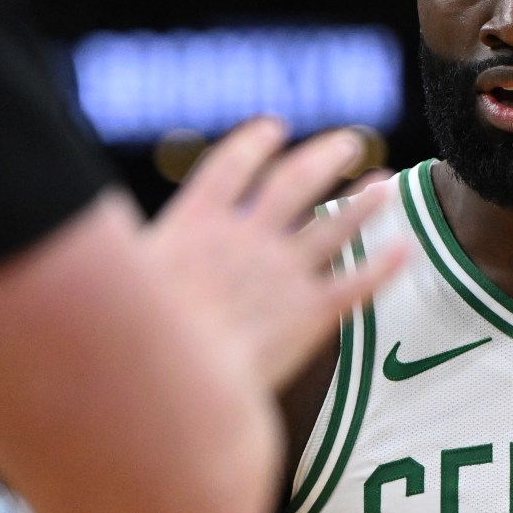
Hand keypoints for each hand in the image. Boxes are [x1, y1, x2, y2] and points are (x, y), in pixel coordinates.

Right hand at [143, 119, 406, 391]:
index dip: (255, 142)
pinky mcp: (312, 313)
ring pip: (336, 224)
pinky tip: (406, 249)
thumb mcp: (120, 282)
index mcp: (197, 221)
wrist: (178, 387)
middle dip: (325, 157)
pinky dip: (384, 265)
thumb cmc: (135, 340)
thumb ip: (133, 258)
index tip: (274, 126)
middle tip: (350, 142)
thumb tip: (107, 244)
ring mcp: (283, 272)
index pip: (232, 165)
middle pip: (296, 182)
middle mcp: (248, 236)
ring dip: (364, 202)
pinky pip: (357, 282)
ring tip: (386, 183)